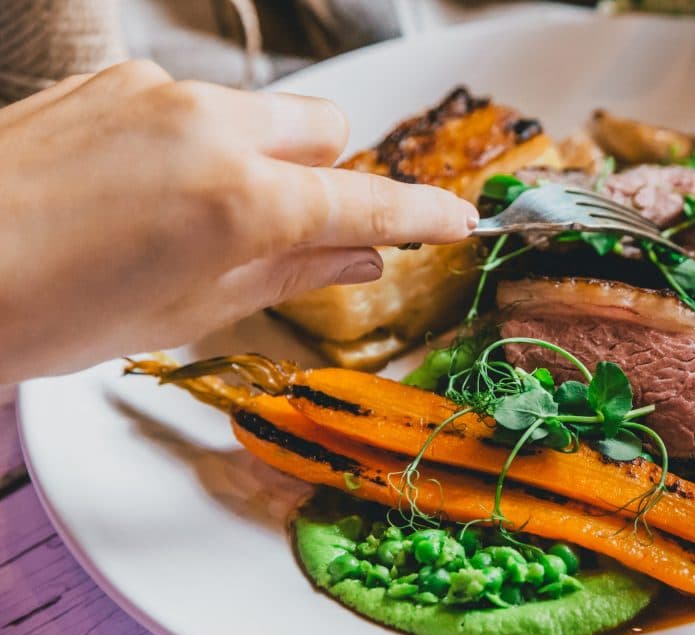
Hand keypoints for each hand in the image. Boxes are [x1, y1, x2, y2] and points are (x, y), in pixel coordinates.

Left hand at [0, 61, 477, 382]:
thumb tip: (362, 258)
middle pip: (329, 128)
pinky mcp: (121, 78)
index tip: (458, 222)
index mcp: (243, 203)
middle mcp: (214, 128)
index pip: (369, 201)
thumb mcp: (192, 311)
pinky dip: (206, 141)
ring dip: (268, 157)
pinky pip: (201, 102)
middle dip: (332, 174)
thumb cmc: (51, 308)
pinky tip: (152, 186)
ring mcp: (164, 93)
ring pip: (266, 113)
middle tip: (299, 227)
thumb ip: (294, 272)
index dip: (424, 215)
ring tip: (206, 214)